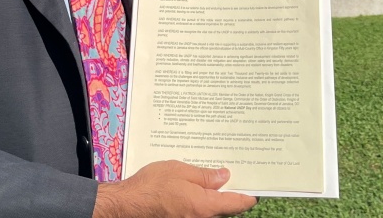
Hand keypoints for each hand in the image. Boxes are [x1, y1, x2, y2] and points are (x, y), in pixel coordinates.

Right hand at [94, 161, 256, 217]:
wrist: (126, 204)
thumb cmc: (151, 185)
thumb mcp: (181, 171)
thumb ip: (205, 176)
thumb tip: (225, 177)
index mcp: (204, 206)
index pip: (235, 204)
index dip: (247, 197)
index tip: (256, 191)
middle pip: (223, 209)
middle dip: (230, 195)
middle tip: (235, 177)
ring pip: (209, 211)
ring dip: (214, 198)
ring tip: (215, 180)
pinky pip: (197, 212)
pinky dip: (201, 201)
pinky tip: (196, 188)